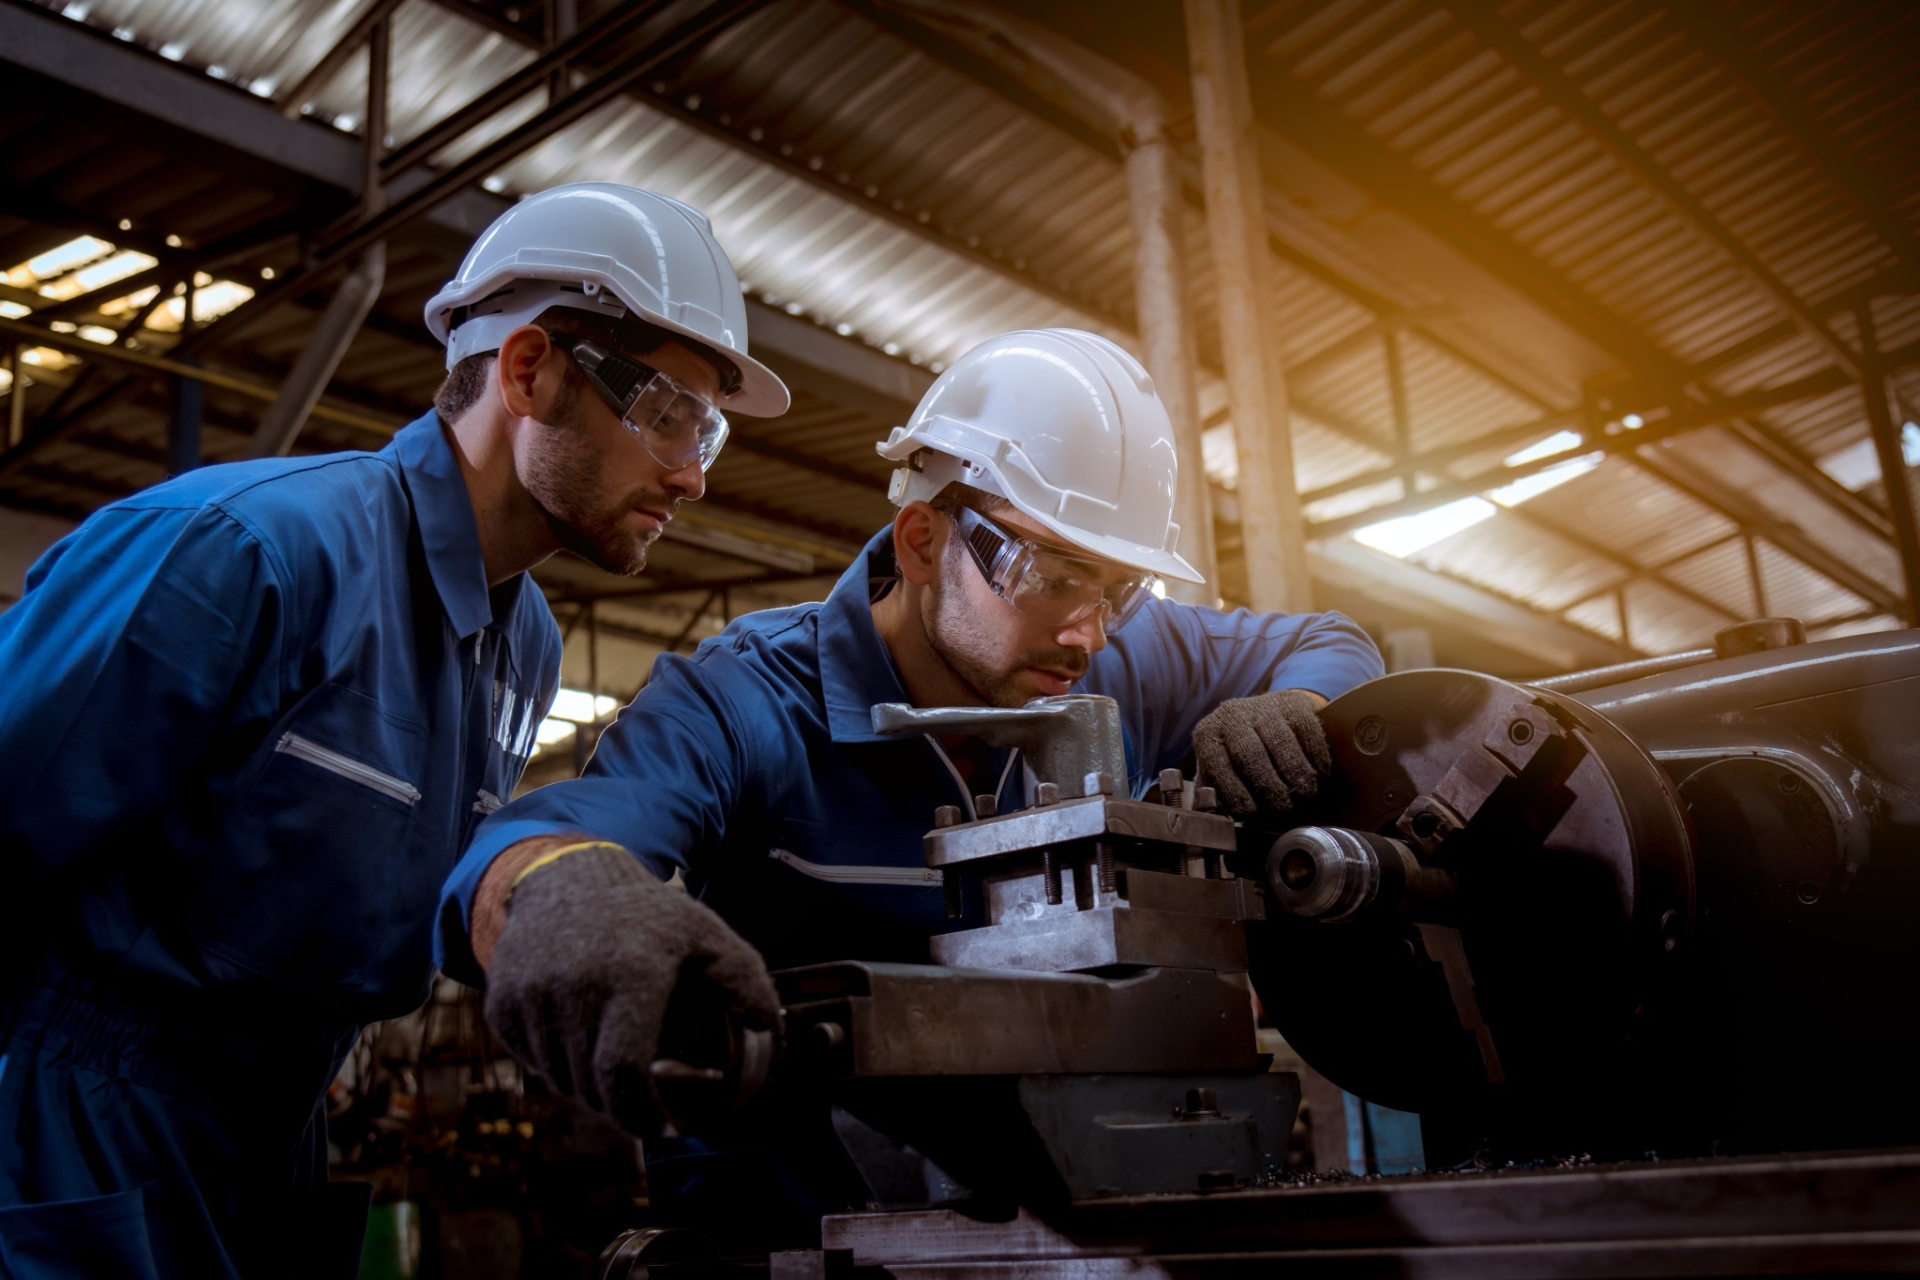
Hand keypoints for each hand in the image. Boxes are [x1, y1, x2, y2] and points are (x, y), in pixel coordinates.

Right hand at [482, 843, 780, 1134]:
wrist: (566, 877)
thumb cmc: (645, 914)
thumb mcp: (704, 934)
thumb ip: (744, 980)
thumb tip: (768, 1028)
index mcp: (629, 973)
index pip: (624, 1071)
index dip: (641, 1114)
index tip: (663, 1127)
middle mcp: (572, 985)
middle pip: (591, 1085)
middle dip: (620, 1107)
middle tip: (642, 1104)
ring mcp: (529, 994)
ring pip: (559, 1079)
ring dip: (588, 1088)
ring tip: (614, 1065)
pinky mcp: (500, 1002)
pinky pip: (530, 1060)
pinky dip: (556, 1065)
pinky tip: (579, 1038)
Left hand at [1192, 689, 1331, 815]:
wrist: (1270, 716)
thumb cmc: (1241, 756)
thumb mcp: (1222, 772)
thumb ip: (1217, 794)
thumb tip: (1215, 819)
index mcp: (1207, 735)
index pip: (1216, 766)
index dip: (1234, 792)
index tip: (1252, 812)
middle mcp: (1230, 715)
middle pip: (1250, 754)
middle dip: (1270, 787)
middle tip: (1284, 807)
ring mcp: (1262, 705)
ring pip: (1281, 742)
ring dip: (1297, 773)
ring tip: (1305, 793)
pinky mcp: (1292, 701)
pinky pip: (1306, 730)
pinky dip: (1315, 756)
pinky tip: (1319, 772)